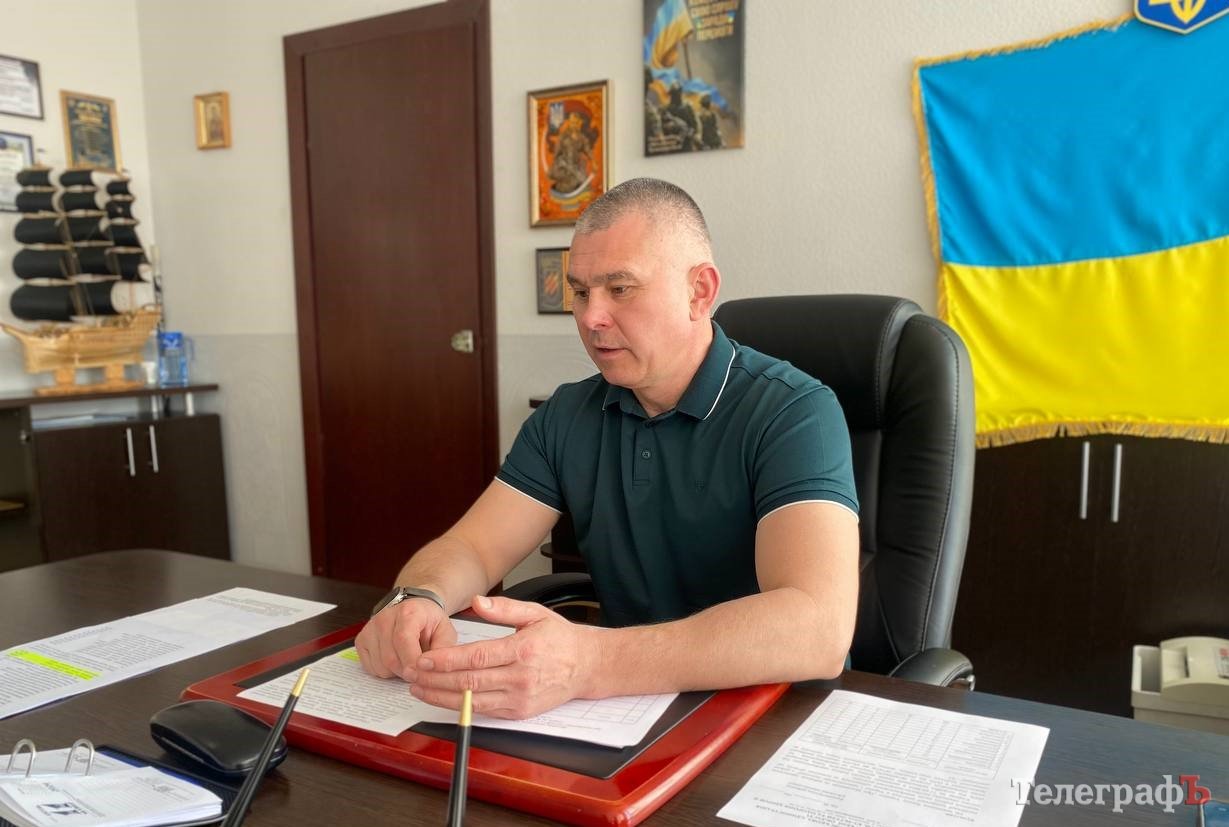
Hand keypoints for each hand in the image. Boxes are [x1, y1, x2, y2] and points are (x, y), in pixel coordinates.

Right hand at [355, 597, 456, 681]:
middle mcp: (385, 618)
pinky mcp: (361, 640)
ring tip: (407, 660)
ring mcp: (370, 629)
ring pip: (380, 666)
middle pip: (390, 658)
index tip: (419, 675)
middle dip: (407, 671)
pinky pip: (370, 668)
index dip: (410, 661)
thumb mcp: (446, 631)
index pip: (403, 640)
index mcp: (408, 612)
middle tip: (419, 670)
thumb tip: (430, 668)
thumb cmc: (430, 621)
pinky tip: (395, 659)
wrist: (415, 609)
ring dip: (396, 672)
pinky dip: (384, 671)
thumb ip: (442, 650)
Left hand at [409, 595, 593, 718]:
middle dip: (435, 681)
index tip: (424, 659)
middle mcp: (520, 677)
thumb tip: (477, 602)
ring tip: (419, 689)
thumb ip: (504, 608)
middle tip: (412, 675)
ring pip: (473, 702)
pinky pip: (484, 712)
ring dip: (441, 697)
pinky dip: (461, 707)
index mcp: (522, 649)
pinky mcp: (520, 713)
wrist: (588, 666)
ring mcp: (520, 699)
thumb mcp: (536, 613)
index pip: (476, 658)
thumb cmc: (561, 639)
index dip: (446, 661)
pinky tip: (443, 699)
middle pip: (469, 683)